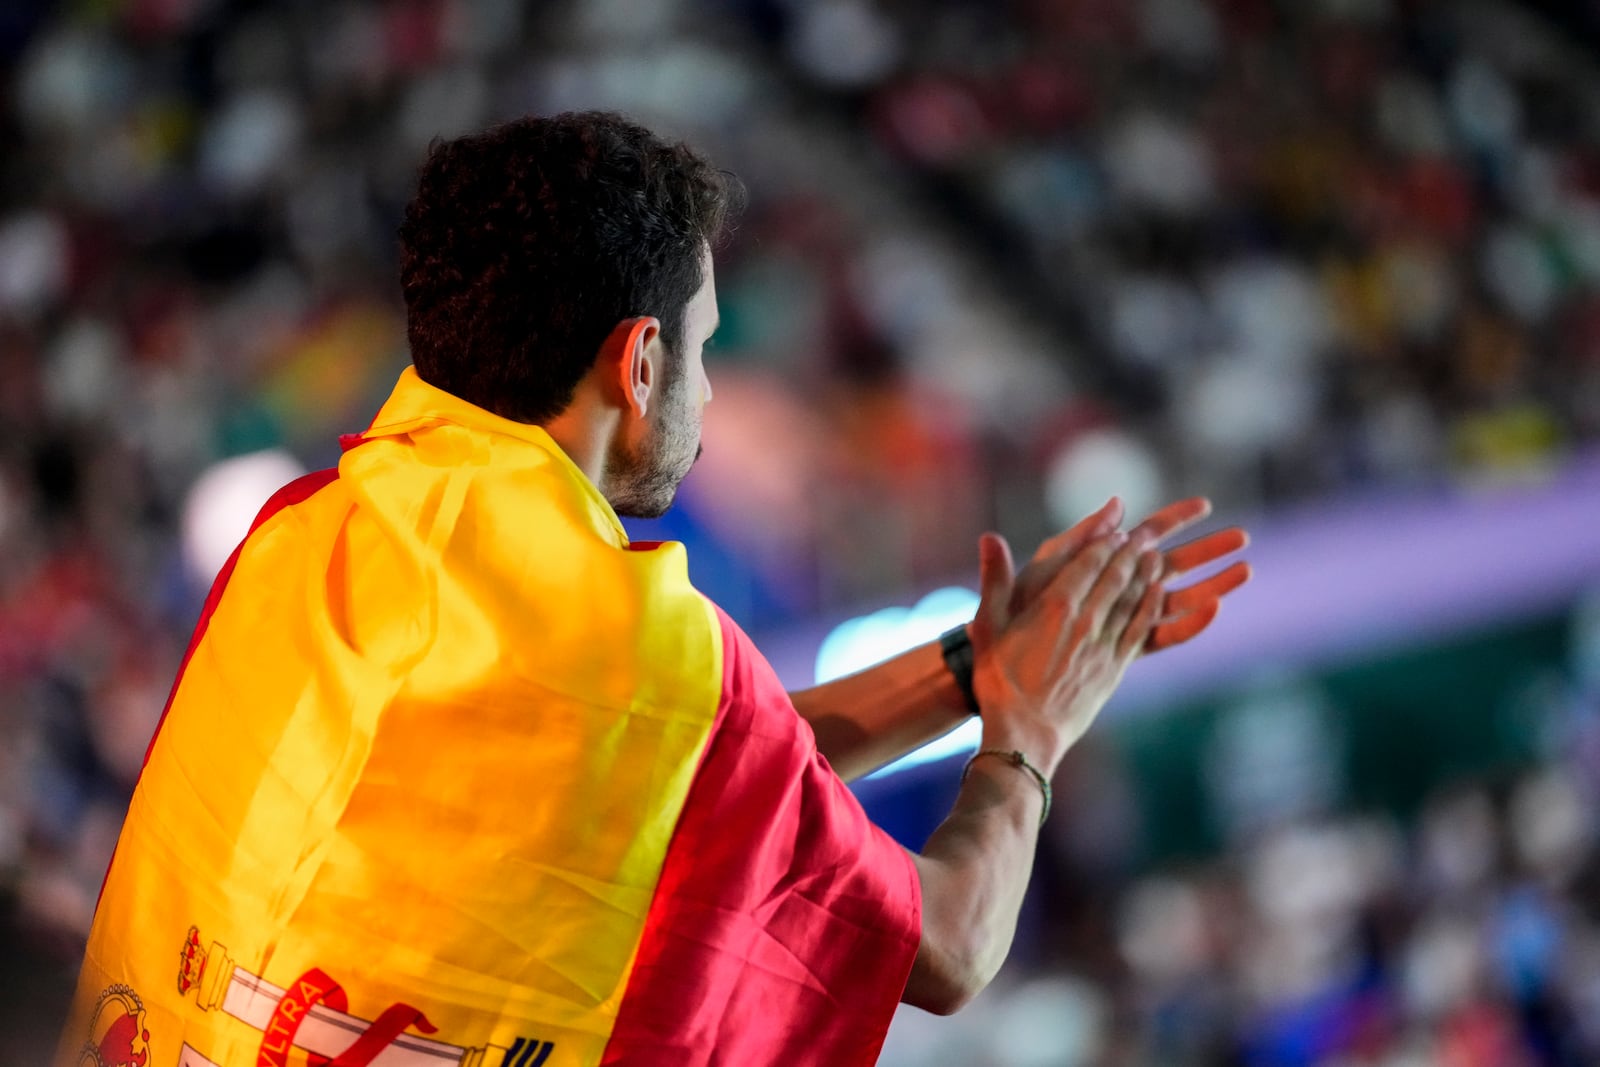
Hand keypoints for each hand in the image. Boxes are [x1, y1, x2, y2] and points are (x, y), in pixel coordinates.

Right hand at [967, 528, 1164, 768]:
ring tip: (1156, 554)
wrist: (1025, 733)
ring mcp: (1104, 645)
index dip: (1104, 544)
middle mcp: (1086, 621)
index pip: (1087, 564)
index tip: (1115, 529)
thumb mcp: (988, 627)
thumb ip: (993, 579)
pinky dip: (1151, 606)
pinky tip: (1159, 593)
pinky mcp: (1115, 668)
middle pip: (1116, 577)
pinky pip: (1139, 629)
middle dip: (1131, 553)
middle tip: (1142, 535)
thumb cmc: (999, 681)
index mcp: (1055, 607)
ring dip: (1146, 574)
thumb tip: (989, 537)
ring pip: (1133, 599)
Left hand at [1003, 496, 1250, 653]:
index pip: (1145, 534)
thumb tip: (1117, 504)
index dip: (1175, 518)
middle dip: (1207, 549)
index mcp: (1098, 565)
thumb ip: (1081, 539)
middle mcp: (1115, 591)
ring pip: (1177, 598)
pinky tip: (1215, 610)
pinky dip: (1191, 624)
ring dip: (1211, 585)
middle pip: (1172, 564)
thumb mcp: (1046, 567)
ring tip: (1245, 570)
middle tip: (1243, 536)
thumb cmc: (1016, 609)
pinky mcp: (1123, 649)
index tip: (1205, 503)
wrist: (998, 659)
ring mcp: (1122, 620)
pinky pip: (1164, 634)